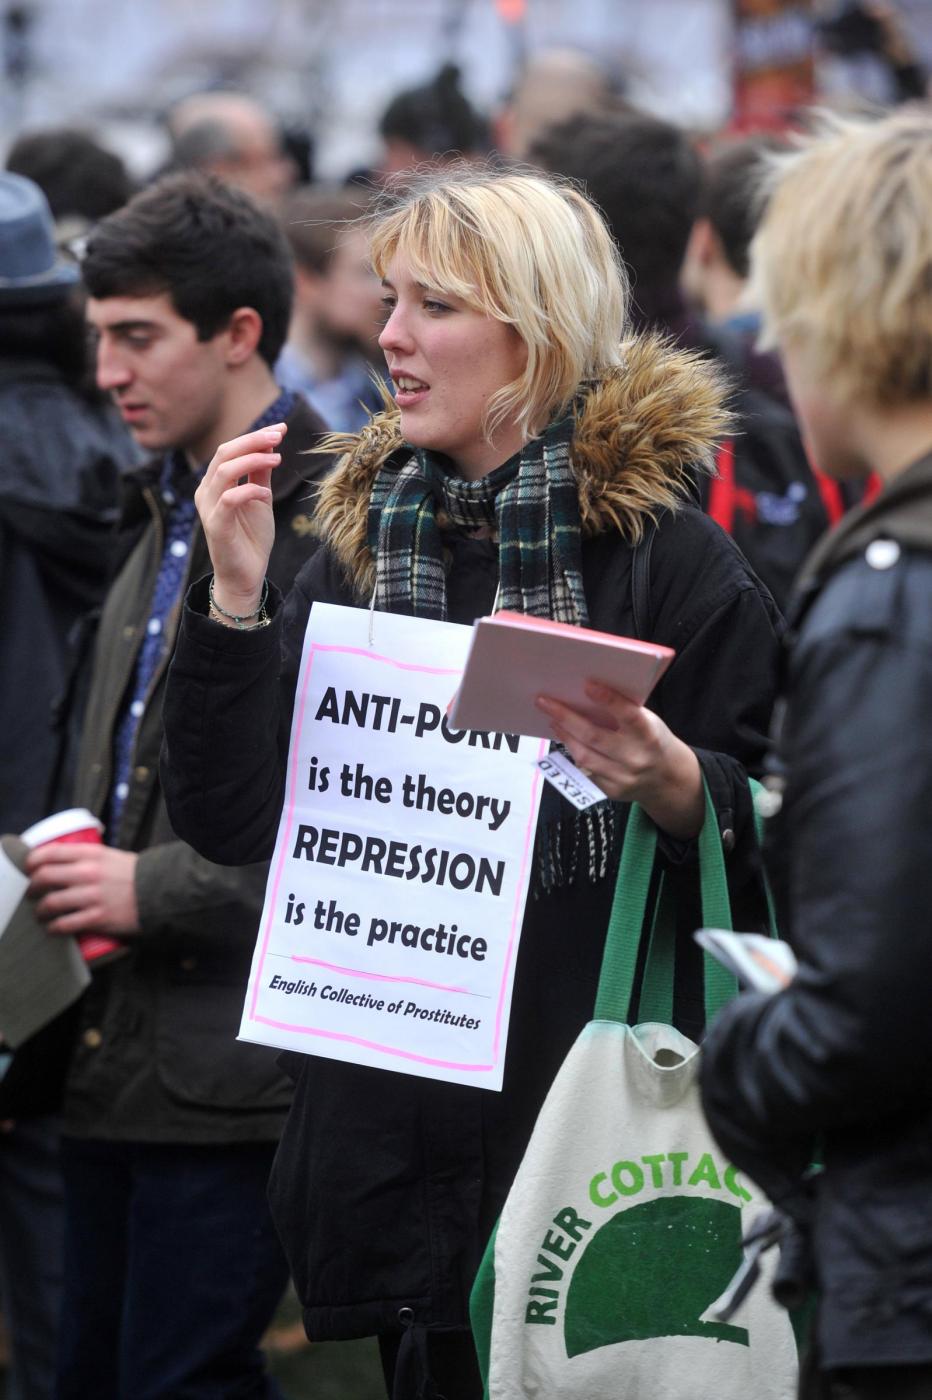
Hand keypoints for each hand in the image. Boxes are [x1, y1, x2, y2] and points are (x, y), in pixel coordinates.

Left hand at [26, 844, 139, 937]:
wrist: (162, 892)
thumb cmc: (136, 875)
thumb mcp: (111, 856)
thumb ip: (88, 858)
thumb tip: (64, 863)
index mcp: (91, 854)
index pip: (50, 853)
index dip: (33, 861)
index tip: (29, 869)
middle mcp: (89, 873)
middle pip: (44, 877)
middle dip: (32, 888)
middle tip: (32, 894)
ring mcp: (92, 896)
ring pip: (51, 903)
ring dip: (40, 911)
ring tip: (41, 914)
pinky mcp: (98, 918)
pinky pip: (65, 924)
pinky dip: (54, 928)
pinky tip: (53, 928)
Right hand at [195, 422, 286, 614]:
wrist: (246, 575)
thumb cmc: (251, 537)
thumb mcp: (260, 498)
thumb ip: (260, 474)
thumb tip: (269, 444)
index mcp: (215, 483)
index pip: (230, 449)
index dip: (254, 436)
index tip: (280, 429)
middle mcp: (206, 492)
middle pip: (224, 453)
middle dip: (253, 440)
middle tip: (278, 435)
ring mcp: (209, 508)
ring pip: (224, 471)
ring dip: (253, 460)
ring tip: (277, 460)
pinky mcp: (216, 526)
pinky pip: (229, 499)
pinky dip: (250, 491)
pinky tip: (267, 494)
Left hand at [536, 680, 704, 839]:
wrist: (666, 779)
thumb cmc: (652, 740)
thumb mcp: (648, 722)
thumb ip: (624, 711)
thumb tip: (585, 693)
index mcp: (649, 734)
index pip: (628, 715)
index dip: (608, 700)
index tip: (587, 684)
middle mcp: (636, 758)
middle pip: (594, 736)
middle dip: (566, 717)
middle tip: (544, 701)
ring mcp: (623, 777)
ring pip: (584, 756)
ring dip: (565, 735)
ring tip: (552, 719)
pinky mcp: (612, 791)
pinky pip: (586, 771)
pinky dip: (574, 753)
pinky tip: (566, 739)